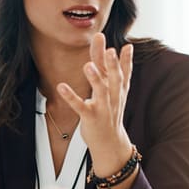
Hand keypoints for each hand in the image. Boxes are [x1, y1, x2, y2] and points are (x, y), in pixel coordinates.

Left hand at [56, 32, 134, 177]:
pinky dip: (71, 97)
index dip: (125, 60)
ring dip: (95, 79)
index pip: (122, 72)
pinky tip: (61, 87)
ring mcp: (102, 108)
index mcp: (119, 90)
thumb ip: (117, 67)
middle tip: (110, 51)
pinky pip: (80, 106)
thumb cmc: (111, 112)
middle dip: (113, 65)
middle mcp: (113, 98)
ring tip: (88, 65)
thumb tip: (127, 47)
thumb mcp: (116, 90)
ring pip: (101, 92)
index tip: (126, 46)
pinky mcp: (90, 117)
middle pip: (115, 79)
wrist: (110, 142)